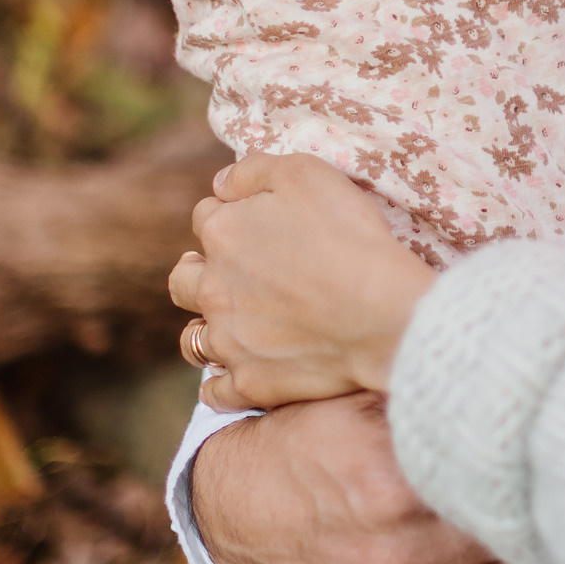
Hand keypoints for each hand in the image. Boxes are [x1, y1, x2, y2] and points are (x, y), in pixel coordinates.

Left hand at [171, 153, 435, 408]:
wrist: (381, 312)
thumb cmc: (350, 237)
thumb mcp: (307, 174)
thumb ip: (254, 171)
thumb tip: (221, 182)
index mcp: (223, 234)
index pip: (207, 217)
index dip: (232, 215)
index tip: (259, 224)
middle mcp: (212, 289)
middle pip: (183, 279)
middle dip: (200, 272)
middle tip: (230, 275)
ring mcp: (228, 341)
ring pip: (192, 340)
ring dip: (204, 329)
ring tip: (230, 326)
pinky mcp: (249, 383)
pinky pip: (216, 392)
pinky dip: (222, 384)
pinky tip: (241, 372)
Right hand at [195, 396, 564, 563]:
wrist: (234, 503)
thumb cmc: (306, 440)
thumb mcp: (358, 398)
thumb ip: (427, 391)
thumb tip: (504, 366)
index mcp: (390, 481)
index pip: (500, 477)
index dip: (539, 460)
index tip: (560, 447)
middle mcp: (392, 552)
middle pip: (509, 538)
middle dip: (544, 515)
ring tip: (556, 546)